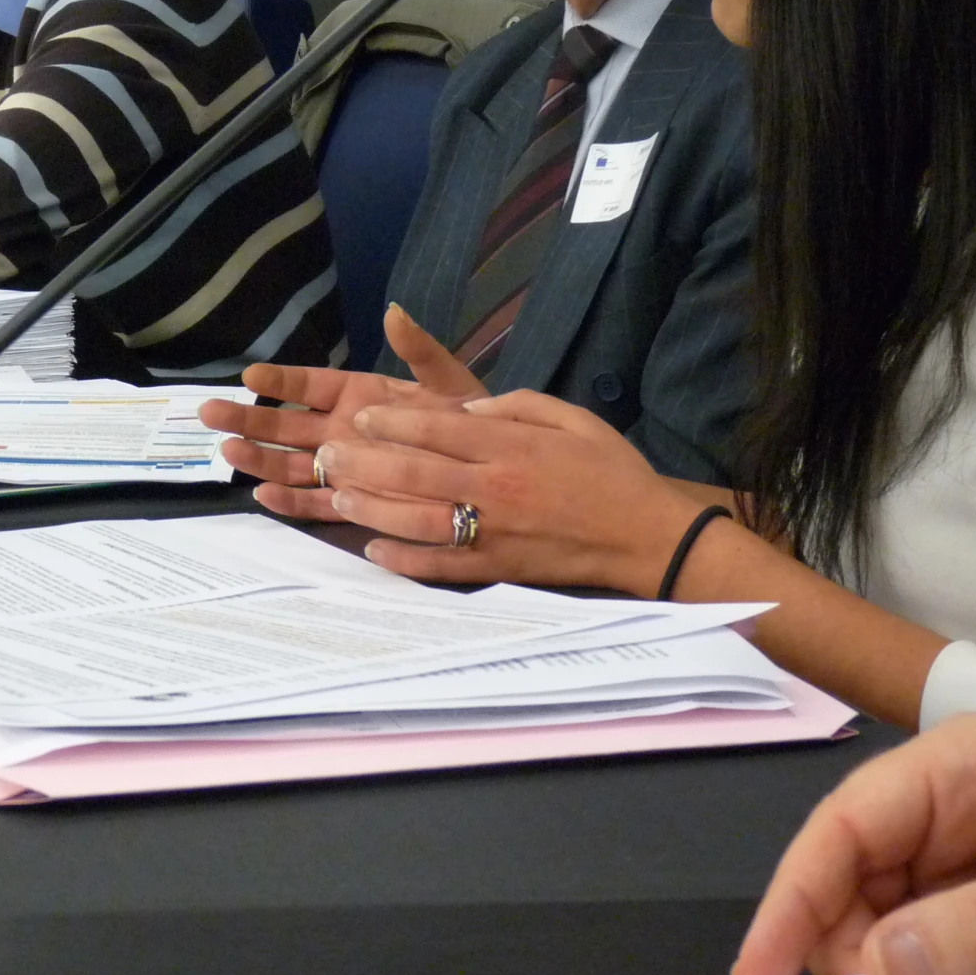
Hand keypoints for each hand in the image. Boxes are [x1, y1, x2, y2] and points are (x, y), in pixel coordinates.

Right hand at [199, 303, 485, 520]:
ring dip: (258, 457)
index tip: (251, 374)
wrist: (490, 470)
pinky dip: (288, 502)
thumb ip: (418, 349)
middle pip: (284, 424)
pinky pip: (313, 503)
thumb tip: (394, 310)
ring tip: (228, 449)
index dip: (280, 379)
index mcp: (357, 395)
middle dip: (248, 417)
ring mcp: (342, 467)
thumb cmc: (467, 420)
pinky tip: (261, 494)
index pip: (308, 384)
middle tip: (209, 411)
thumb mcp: (446, 380)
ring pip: (289, 463)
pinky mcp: (352, 501)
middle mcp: (340, 430)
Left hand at [313, 386, 694, 593]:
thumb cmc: (609, 469)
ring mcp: (494, 532)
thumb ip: (515, 405)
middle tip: (328, 452)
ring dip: (373, 506)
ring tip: (337, 493)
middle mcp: (495, 488)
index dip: (392, 421)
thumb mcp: (570, 416)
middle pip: (414, 472)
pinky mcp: (498, 568)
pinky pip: (441, 566)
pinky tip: (374, 549)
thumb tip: (462, 411)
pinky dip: (404, 560)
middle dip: (364, 460)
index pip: (436, 429)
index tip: (361, 415)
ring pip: (418, 519)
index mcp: (511, 446)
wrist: (647, 534)